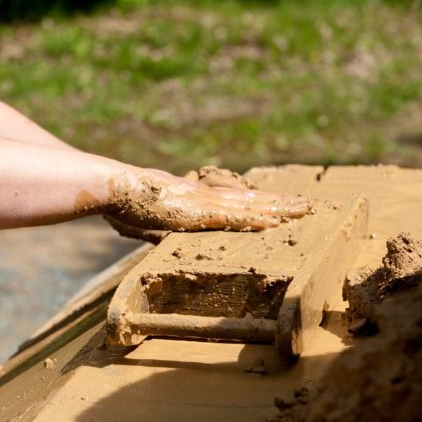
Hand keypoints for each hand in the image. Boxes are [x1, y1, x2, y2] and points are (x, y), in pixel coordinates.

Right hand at [105, 166, 309, 241]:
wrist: (116, 188)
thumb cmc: (125, 203)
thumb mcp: (147, 219)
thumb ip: (158, 227)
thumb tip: (157, 233)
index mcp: (194, 198)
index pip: (232, 200)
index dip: (255, 201)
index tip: (275, 204)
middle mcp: (205, 197)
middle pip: (249, 199)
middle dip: (279, 202)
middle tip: (306, 204)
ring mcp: (204, 203)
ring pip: (249, 205)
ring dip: (278, 208)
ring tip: (304, 209)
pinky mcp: (199, 212)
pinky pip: (234, 218)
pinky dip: (256, 220)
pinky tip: (277, 223)